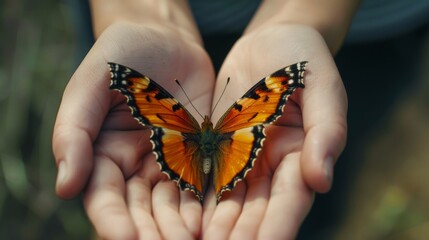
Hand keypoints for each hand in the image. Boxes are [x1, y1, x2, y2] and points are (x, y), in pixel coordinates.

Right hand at [52, 22, 213, 238]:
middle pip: (139, 209)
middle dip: (151, 231)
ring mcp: (168, 161)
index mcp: (103, 153)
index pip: (104, 196)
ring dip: (178, 226)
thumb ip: (73, 131)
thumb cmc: (122, 55)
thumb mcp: (91, 84)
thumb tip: (65, 186)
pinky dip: (203, 205)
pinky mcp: (197, 154)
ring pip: (171, 204)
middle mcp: (135, 165)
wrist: (167, 39)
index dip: (112, 220)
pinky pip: (200, 184)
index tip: (126, 238)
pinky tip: (208, 221)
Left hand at [202, 24, 346, 238]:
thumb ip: (327, 131)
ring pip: (228, 202)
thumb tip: (323, 180)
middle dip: (238, 235)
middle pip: (255, 210)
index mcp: (301, 156)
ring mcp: (243, 159)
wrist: (270, 41)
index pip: (290, 200)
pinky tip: (182, 217)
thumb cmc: (302, 58)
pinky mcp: (219, 148)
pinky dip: (196, 201)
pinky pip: (207, 178)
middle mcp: (271, 166)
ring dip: (214, 227)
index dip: (276, 227)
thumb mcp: (322, 86)